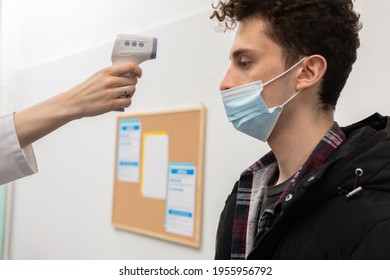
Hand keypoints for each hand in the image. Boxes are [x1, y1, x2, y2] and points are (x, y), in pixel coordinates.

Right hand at [14, 62, 141, 147]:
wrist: (75, 102)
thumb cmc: (86, 89)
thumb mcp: (98, 76)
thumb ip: (111, 73)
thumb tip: (127, 72)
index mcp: (107, 72)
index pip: (130, 67)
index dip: (137, 70)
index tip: (138, 73)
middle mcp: (110, 81)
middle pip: (133, 80)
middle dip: (133, 83)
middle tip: (128, 86)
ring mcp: (111, 93)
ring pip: (132, 90)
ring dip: (130, 93)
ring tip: (124, 94)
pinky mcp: (111, 104)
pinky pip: (128, 101)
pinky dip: (127, 101)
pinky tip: (122, 101)